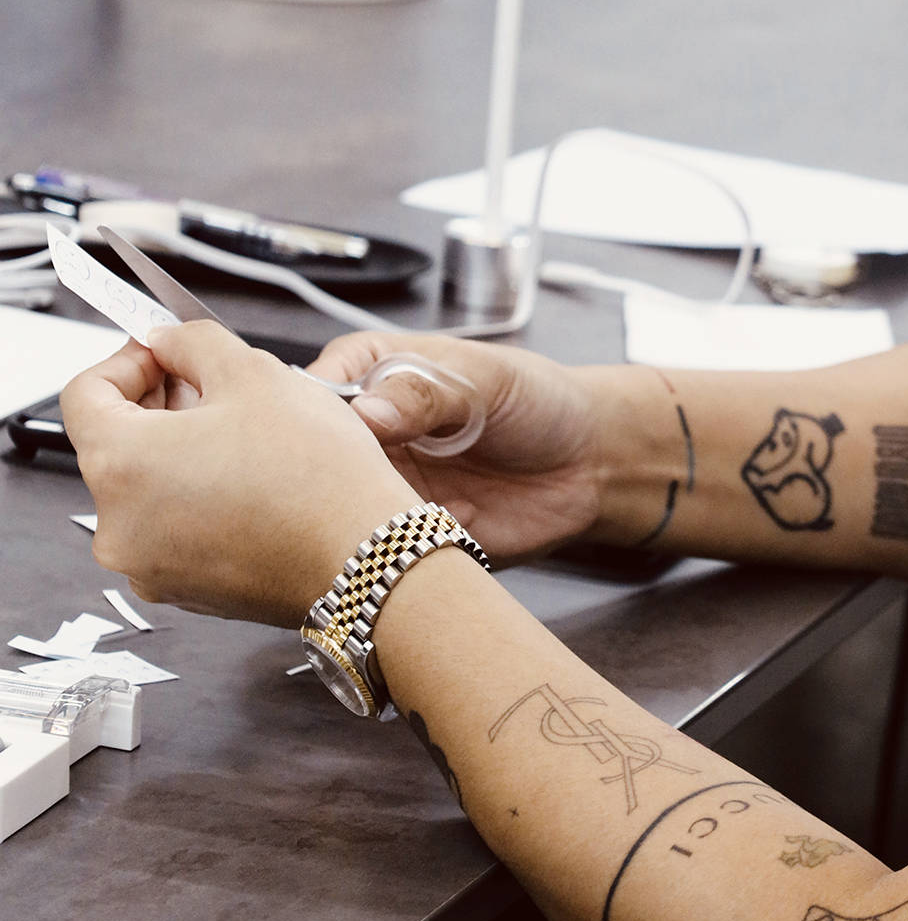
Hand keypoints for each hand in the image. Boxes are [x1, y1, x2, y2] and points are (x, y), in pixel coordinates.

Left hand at [62, 323, 416, 625]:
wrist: (366, 558)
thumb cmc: (314, 475)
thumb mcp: (252, 372)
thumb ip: (191, 343)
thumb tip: (167, 341)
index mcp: (119, 464)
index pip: (83, 394)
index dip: (127, 361)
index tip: (164, 352)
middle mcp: (117, 526)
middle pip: (113, 443)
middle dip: (157, 403)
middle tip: (208, 383)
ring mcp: (148, 566)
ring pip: (146, 488)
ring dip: (179, 450)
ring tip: (242, 432)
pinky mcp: (184, 590)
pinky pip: (173, 528)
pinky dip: (198, 497)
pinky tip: (251, 479)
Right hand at [308, 332, 602, 559]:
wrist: (590, 464)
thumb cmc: (539, 402)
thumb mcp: (486, 379)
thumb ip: (426, 391)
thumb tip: (367, 413)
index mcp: (379, 374)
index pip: (314, 385)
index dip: (303, 408)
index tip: (305, 428)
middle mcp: (371, 432)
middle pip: (312, 452)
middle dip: (316, 469)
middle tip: (337, 480)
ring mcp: (384, 485)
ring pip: (336, 504)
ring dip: (350, 514)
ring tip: (380, 511)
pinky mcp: (406, 534)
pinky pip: (377, 546)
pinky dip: (385, 546)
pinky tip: (412, 537)